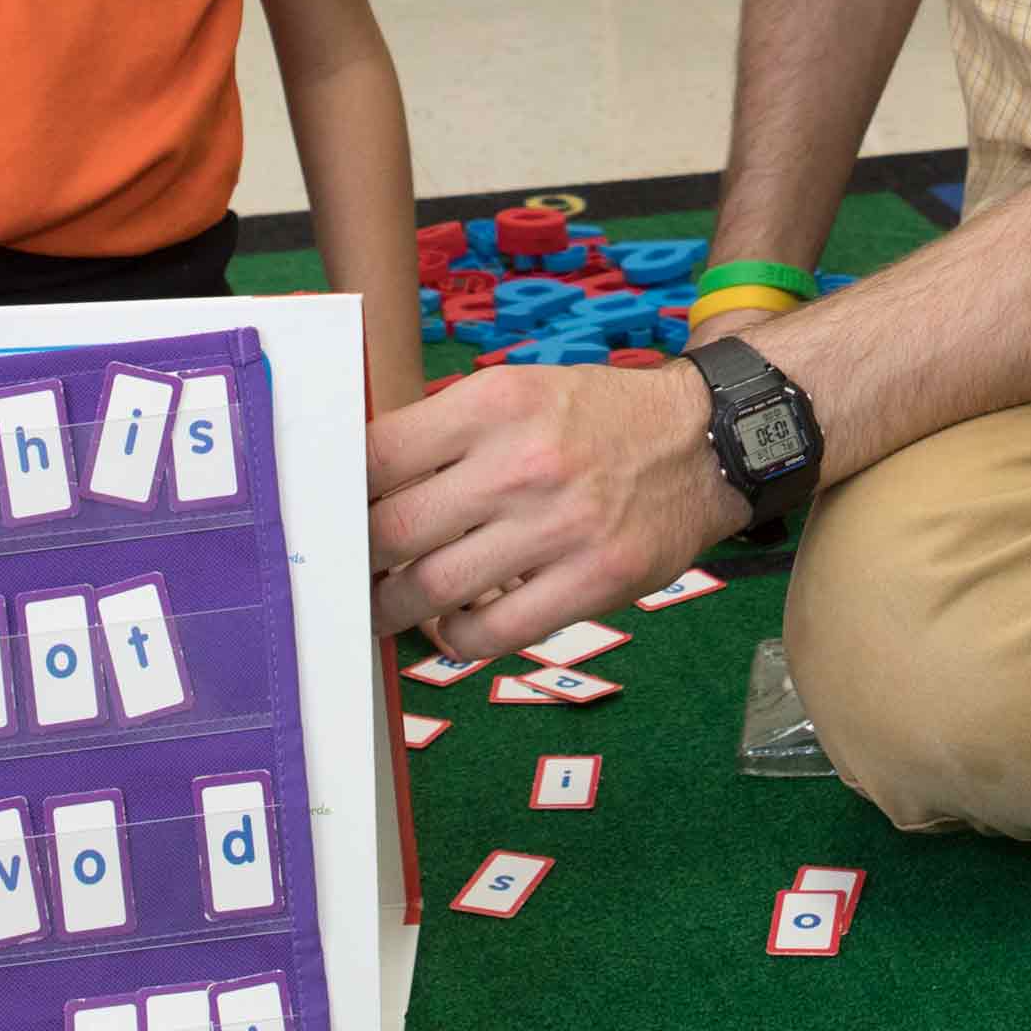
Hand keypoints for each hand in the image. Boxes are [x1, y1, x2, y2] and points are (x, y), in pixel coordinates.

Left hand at [368, 360, 749, 657]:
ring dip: (392, 610)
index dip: (338, 494)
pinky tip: (452, 625)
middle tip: (341, 576)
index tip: (326, 516)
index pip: (379, 454)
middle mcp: (522, 461)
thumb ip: (448, 431)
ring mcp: (558, 526)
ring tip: (383, 609)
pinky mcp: (592, 581)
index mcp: (496, 401)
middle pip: (393, 531)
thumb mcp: (521, 390)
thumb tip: (362, 483)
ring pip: (431, 591)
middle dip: (354, 563)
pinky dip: (454, 640)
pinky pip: (490, 634)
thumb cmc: (596, 417)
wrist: (704, 441)